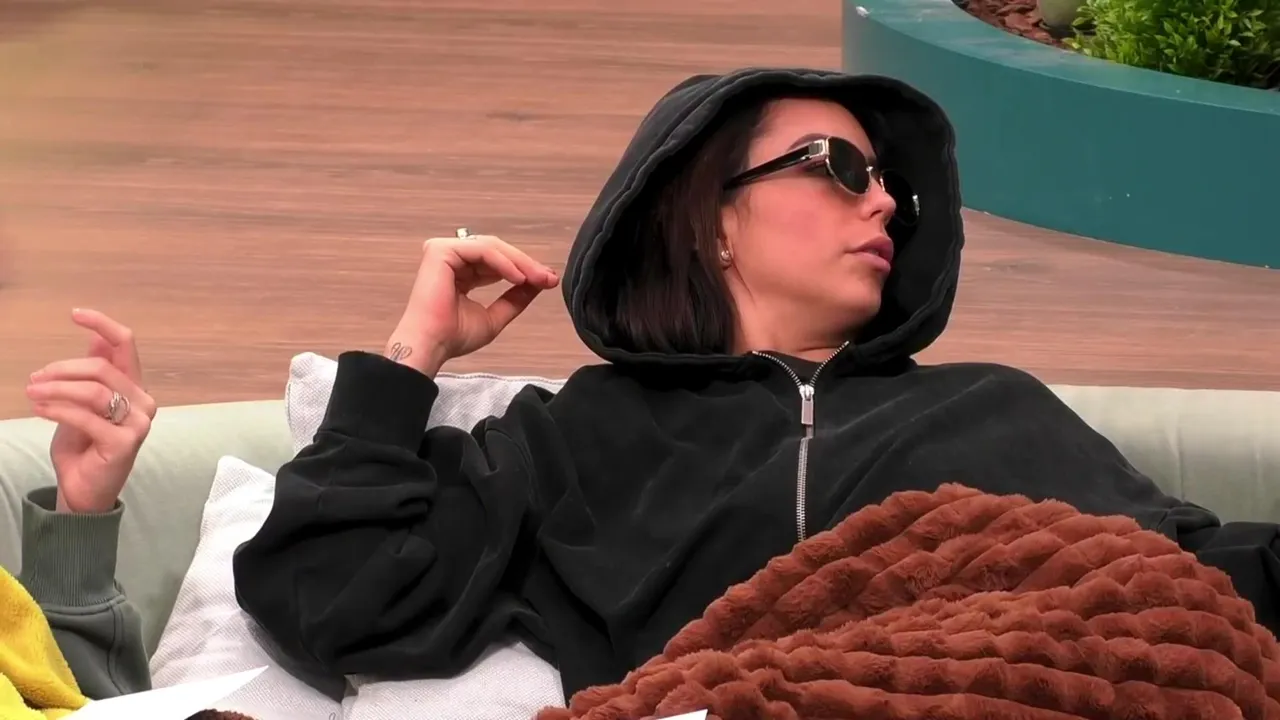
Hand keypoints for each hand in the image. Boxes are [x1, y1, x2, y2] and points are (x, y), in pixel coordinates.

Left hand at [25, 309, 156, 513]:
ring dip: (55, 389)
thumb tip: (96, 339)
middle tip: (34, 379)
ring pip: (93, 391)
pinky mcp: (124, 443)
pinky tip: (39, 410)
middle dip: (62, 369)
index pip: (126, 345)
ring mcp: (138, 423)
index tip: (75, 314)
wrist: (84, 490)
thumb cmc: (84, 446)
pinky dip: (57, 410)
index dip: (102, 324)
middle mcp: (143, 402)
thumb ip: (94, 375)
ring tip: (31, 393)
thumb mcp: (83, 404)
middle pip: (101, 367)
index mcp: (135, 388)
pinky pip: (85, 417)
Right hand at [387, 233, 558, 375]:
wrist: (432, 345)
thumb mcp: (495, 316)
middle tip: (549, 277)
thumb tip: (539, 283)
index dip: (524, 269)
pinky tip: (519, 278)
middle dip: (526, 264)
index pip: (496, 262)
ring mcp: (444, 251)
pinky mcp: (441, 250)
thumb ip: (515, 299)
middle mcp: (451, 259)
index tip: (548, 280)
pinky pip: (482, 250)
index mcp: (460, 273)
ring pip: (492, 248)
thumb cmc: (453, 336)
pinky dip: (504, 263)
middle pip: (497, 251)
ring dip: (519, 262)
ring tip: (538, 278)